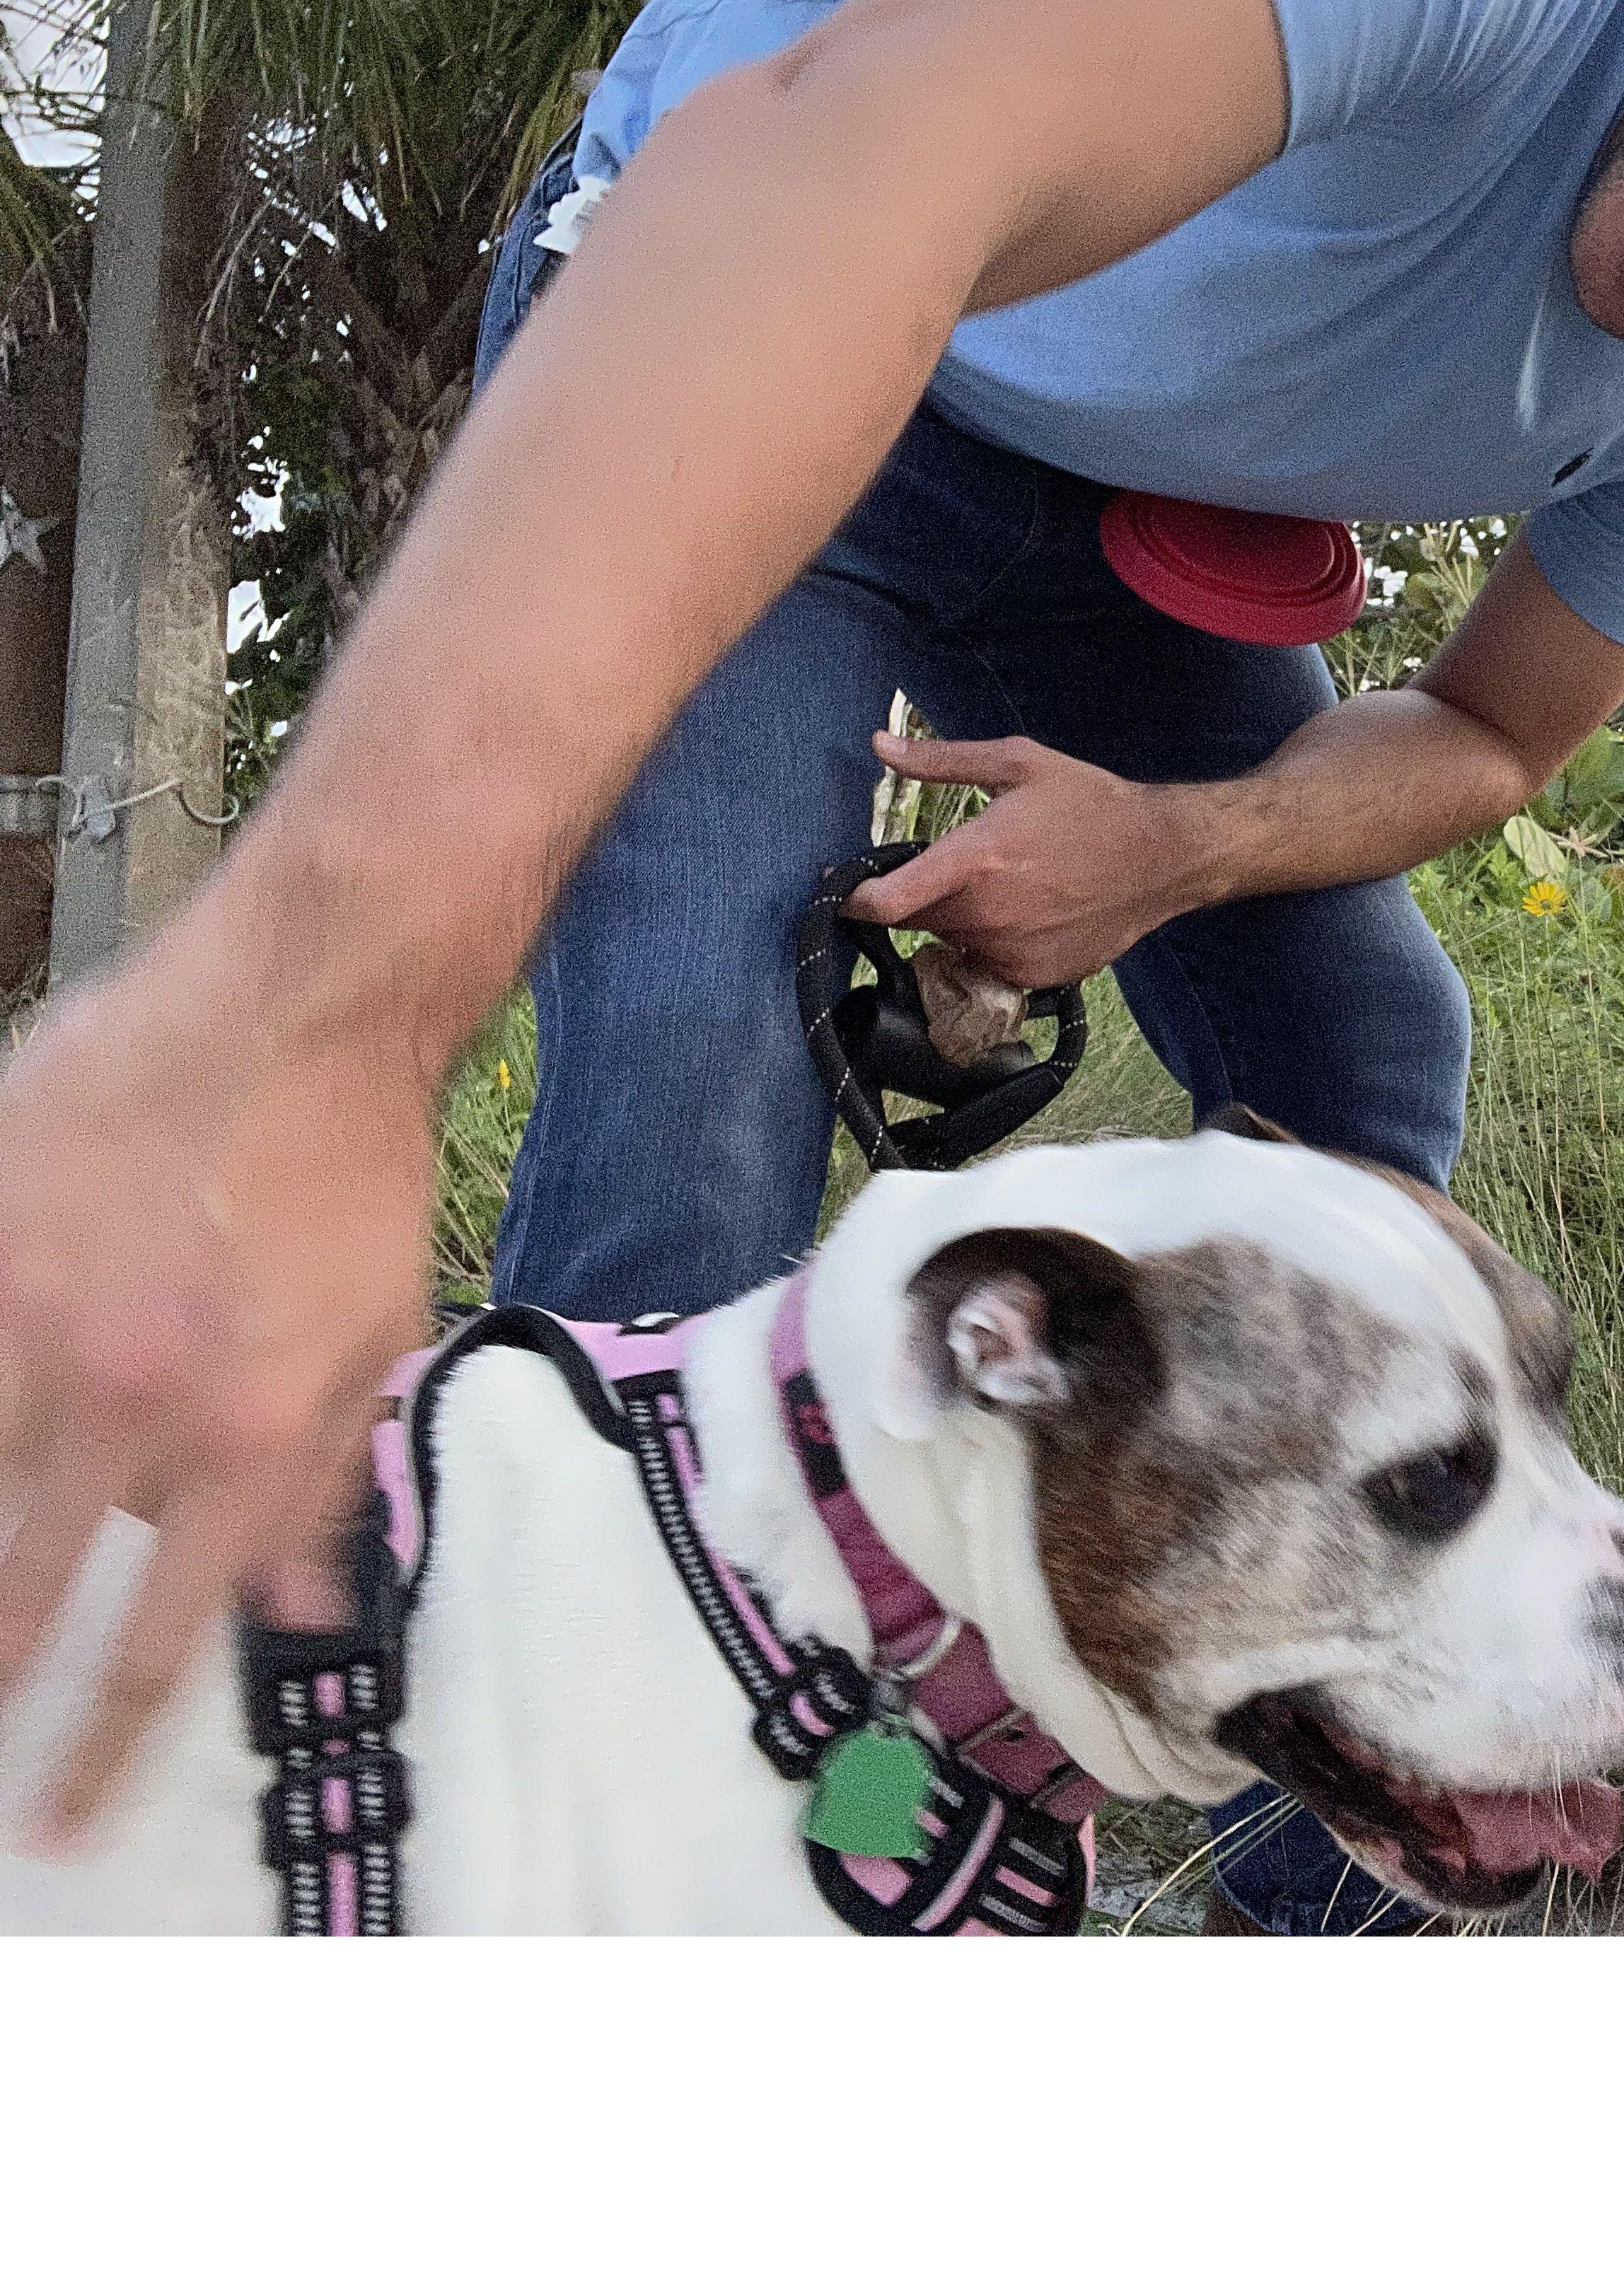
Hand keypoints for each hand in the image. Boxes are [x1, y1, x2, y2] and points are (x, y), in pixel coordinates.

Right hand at [0, 925, 435, 1842]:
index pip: (161, 1634)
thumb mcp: (382, 1335)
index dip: (104, 1747)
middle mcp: (131, 1399)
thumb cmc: (354, 1171)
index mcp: (247, 1433)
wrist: (302, 1008)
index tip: (65, 1821)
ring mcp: (32, 1318)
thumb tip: (296, 1614)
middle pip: (24, 1588)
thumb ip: (328, 1478)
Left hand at [846, 733, 1208, 985]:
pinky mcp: (1034, 976)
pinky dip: (991, 943)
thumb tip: (879, 744)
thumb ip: (943, 760)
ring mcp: (1011, 951)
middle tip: (955, 868)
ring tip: (1002, 886)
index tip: (846, 892)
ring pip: (951, 942)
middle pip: (916, 919)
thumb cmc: (1090, 803)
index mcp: (977, 858)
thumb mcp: (1019, 763)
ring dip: (957, 919)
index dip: (854, 901)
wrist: (1161, 857)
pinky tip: (1027, 912)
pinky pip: (986, 964)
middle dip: (919, 895)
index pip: (889, 901)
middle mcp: (988, 914)